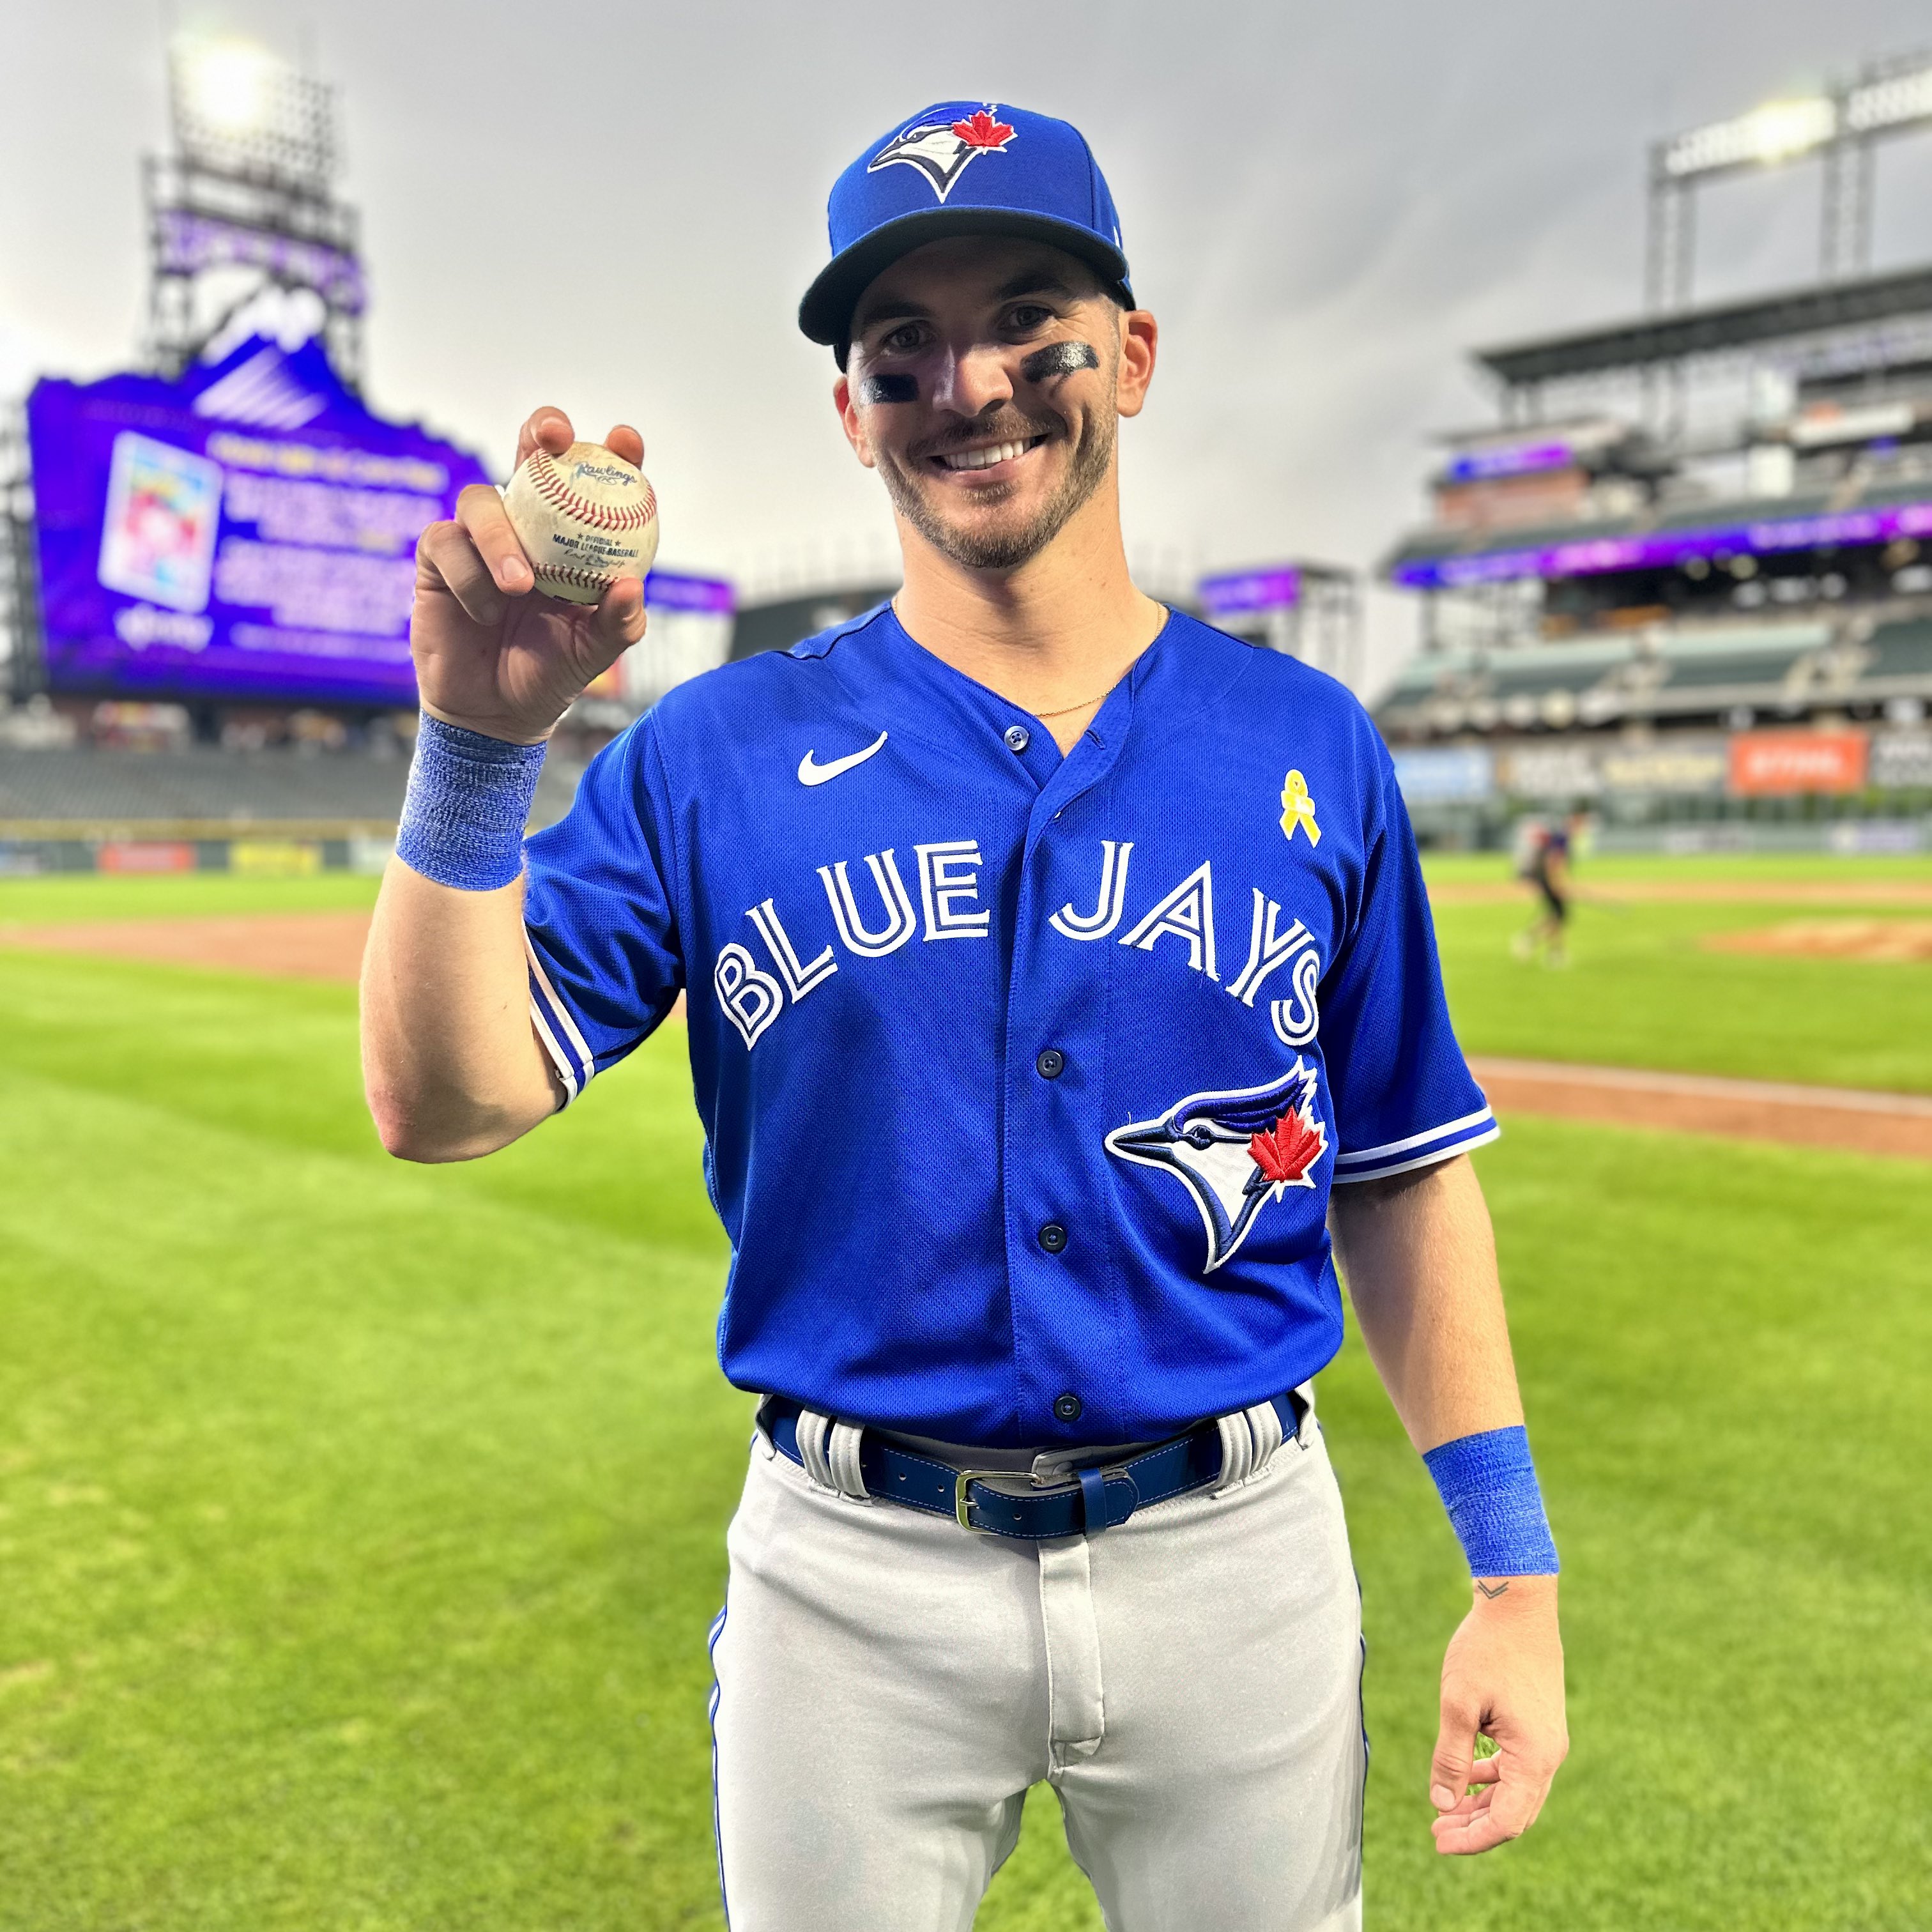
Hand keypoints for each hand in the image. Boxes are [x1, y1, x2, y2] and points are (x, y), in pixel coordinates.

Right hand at [411, 407, 648, 742]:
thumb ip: (618, 622)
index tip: (626, 441)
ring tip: (518, 587)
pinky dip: (469, 577)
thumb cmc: (551, 673)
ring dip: (500, 538)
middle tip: (554, 437)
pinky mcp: (439, 558)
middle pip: (529, 454)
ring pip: (481, 501)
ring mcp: (480, 538)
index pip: (594, 482)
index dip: (613, 454)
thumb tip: (631, 586)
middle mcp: (527, 526)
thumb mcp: (594, 651)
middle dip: (540, 431)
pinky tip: (484, 613)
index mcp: (574, 539)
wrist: (497, 713)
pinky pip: (447, 543)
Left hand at [1429, 1575, 1567, 1853]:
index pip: (1507, 1820)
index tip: (1438, 1841)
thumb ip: (1451, 1757)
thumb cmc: (1487, 1649)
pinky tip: (1464, 1778)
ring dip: (1482, 1804)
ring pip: (1516, 1792)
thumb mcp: (1458, 1703)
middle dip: (1475, 1827)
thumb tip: (1442, 1804)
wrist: (1517, 1604)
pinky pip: (1517, 1769)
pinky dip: (1491, 1779)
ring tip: (1443, 1810)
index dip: (1472, 1838)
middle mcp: (1549, 1755)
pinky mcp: (1539, 1727)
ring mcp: (1547, 1741)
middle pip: (1514, 1813)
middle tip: (1435, 1833)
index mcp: (1535, 1756)